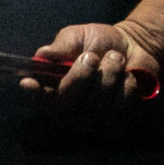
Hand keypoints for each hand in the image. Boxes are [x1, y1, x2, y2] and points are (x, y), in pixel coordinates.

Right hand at [29, 21, 160, 123]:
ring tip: (116, 59)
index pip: (36, 98)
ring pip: (96, 106)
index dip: (32, 94)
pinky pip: (119, 110)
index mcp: (51, 89)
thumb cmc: (99, 43)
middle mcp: (67, 112)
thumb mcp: (78, 37)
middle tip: (93, 56)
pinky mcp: (115, 127)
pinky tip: (127, 77)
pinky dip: (126, 87)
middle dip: (81, 76)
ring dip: (110, 75)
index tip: (29, 83)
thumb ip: (62, 46)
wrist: (134, 48)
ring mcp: (90, 124)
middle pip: (65, 104)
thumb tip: (44, 55)